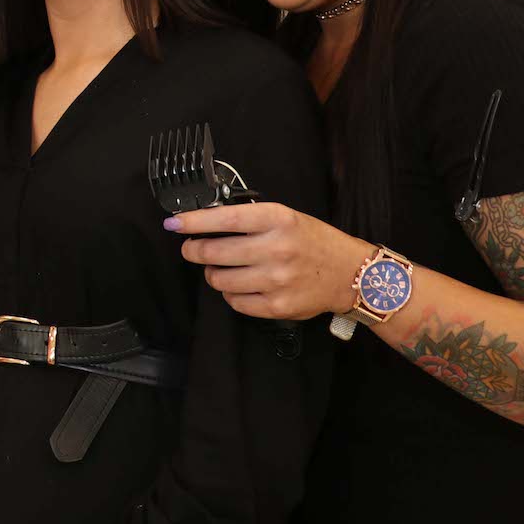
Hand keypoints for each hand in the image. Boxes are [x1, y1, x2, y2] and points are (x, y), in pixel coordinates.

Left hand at [165, 201, 368, 320]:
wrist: (350, 273)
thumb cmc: (312, 241)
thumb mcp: (286, 217)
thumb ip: (250, 220)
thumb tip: (204, 224)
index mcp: (278, 220)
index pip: (225, 219)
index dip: (194, 221)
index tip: (173, 222)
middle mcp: (277, 249)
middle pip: (214, 252)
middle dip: (195, 250)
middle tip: (192, 249)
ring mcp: (277, 280)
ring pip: (220, 279)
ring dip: (212, 274)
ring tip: (220, 268)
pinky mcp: (278, 306)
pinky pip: (235, 302)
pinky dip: (230, 294)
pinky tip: (240, 285)